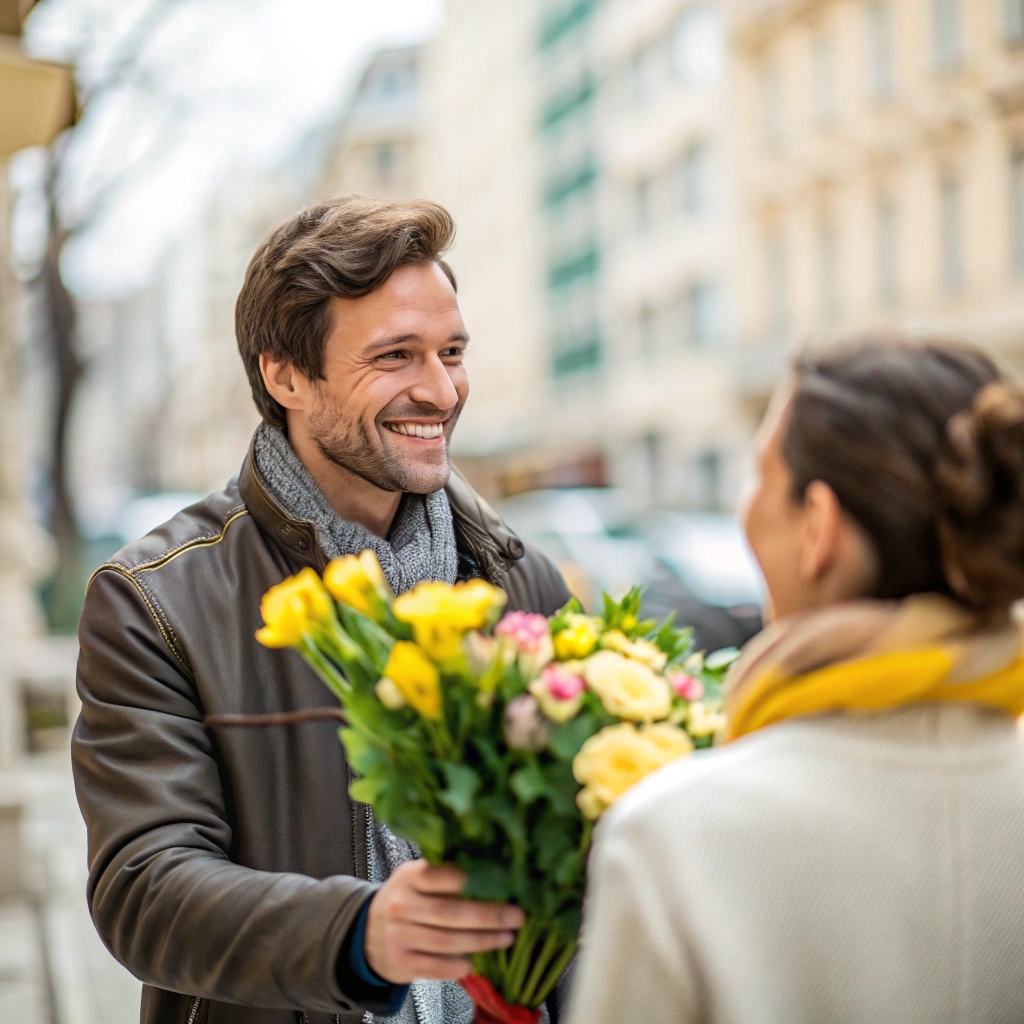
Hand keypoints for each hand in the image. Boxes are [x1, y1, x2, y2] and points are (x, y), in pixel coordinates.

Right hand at [364, 859, 523, 983]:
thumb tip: (492, 870)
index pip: (438, 875)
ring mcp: (398, 936)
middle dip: (488, 916)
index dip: (467, 879)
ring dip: (481, 941)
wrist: (368, 933)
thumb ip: (444, 873)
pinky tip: (475, 961)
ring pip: (446, 941)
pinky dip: (458, 966)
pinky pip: (435, 967)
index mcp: (408, 877)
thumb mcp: (417, 877)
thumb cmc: (406, 899)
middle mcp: (401, 905)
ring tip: (506, 938)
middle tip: (516, 916)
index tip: (498, 881)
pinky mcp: (400, 963)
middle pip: (449, 912)